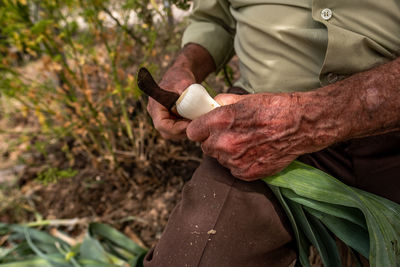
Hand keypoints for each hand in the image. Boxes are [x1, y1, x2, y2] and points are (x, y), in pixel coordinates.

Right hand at [147, 67, 194, 139]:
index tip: (190, 125)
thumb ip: (185, 91)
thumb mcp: (183, 83)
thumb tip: (190, 100)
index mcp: (155, 105)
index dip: (176, 129)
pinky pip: (176, 129)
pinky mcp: (169, 119)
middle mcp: (155, 114)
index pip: (161, 125)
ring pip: (172, 133)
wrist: (179, 76)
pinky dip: (185, 129)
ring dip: (184, 132)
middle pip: (166, 132)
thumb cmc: (180, 77)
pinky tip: (195, 122)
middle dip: (182, 132)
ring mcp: (162, 117)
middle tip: (197, 126)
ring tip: (197, 123)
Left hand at [186, 93, 322, 179]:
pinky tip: (253, 152)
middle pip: (205, 146)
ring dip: (226, 152)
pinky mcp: (246, 173)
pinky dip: (238, 162)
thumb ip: (222, 104)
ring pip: (219, 158)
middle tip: (230, 134)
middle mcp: (225, 142)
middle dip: (213, 140)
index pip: (193, 132)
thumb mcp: (245, 99)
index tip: (206, 128)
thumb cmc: (274, 108)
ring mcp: (235, 160)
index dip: (199, 129)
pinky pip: (232, 169)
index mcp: (221, 121)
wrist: (300, 125)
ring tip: (245, 142)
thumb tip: (210, 106)